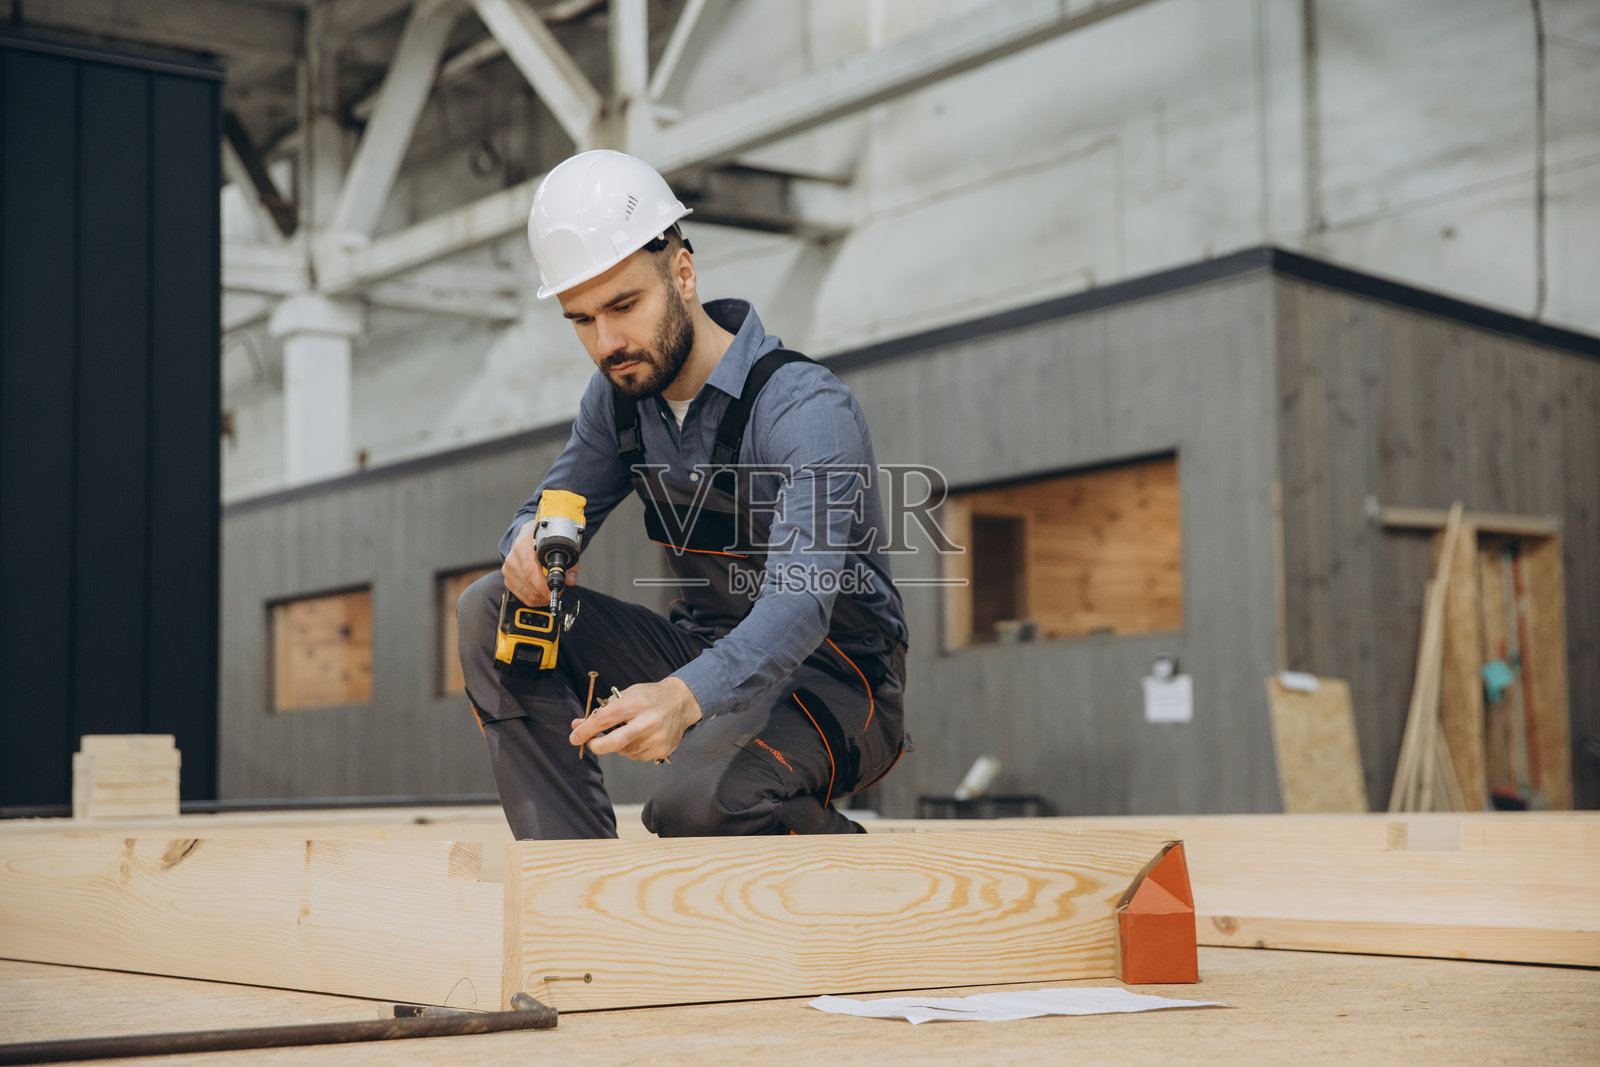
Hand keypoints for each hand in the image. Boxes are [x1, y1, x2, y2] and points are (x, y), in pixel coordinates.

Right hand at [502, 519, 578, 605]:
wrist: (527, 535)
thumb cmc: (541, 540)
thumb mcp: (558, 545)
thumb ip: (568, 563)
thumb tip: (570, 580)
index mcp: (523, 546)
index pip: (531, 570)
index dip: (544, 585)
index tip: (556, 590)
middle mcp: (513, 558)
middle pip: (529, 585)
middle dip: (546, 593)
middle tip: (558, 591)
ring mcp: (509, 570)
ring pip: (527, 593)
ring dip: (541, 598)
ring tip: (551, 592)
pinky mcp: (508, 579)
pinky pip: (522, 596)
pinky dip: (534, 599)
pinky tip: (542, 594)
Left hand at [572, 677, 701, 762]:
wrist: (681, 702)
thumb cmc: (650, 697)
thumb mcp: (626, 695)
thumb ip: (602, 711)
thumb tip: (578, 725)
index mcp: (635, 703)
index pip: (604, 719)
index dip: (586, 730)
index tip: (574, 737)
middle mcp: (647, 721)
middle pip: (614, 742)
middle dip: (597, 745)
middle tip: (591, 743)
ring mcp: (656, 737)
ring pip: (624, 751)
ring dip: (618, 745)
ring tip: (629, 730)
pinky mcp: (662, 749)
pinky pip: (636, 756)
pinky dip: (631, 749)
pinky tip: (640, 737)